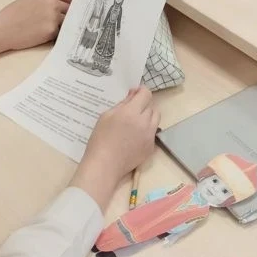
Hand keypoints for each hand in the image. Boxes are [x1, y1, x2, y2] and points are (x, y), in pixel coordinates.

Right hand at [0, 0, 71, 52]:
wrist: (2, 29)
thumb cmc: (12, 14)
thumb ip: (46, 0)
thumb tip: (59, 5)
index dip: (71, 2)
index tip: (72, 7)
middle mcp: (53, 4)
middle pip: (70, 9)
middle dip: (68, 15)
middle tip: (62, 21)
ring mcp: (53, 18)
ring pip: (66, 22)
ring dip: (61, 26)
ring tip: (49, 28)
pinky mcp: (51, 31)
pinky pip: (59, 32)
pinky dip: (55, 34)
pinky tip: (45, 35)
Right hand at [72, 87, 159, 209]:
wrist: (104, 165)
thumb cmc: (100, 139)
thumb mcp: (106, 116)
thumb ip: (122, 104)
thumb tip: (133, 95)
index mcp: (132, 112)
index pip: (146, 94)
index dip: (141, 91)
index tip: (134, 94)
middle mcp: (145, 122)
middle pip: (152, 106)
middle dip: (143, 105)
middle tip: (131, 111)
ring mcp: (150, 136)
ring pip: (155, 119)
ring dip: (148, 117)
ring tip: (135, 123)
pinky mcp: (151, 147)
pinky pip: (152, 133)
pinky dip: (146, 131)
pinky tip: (134, 138)